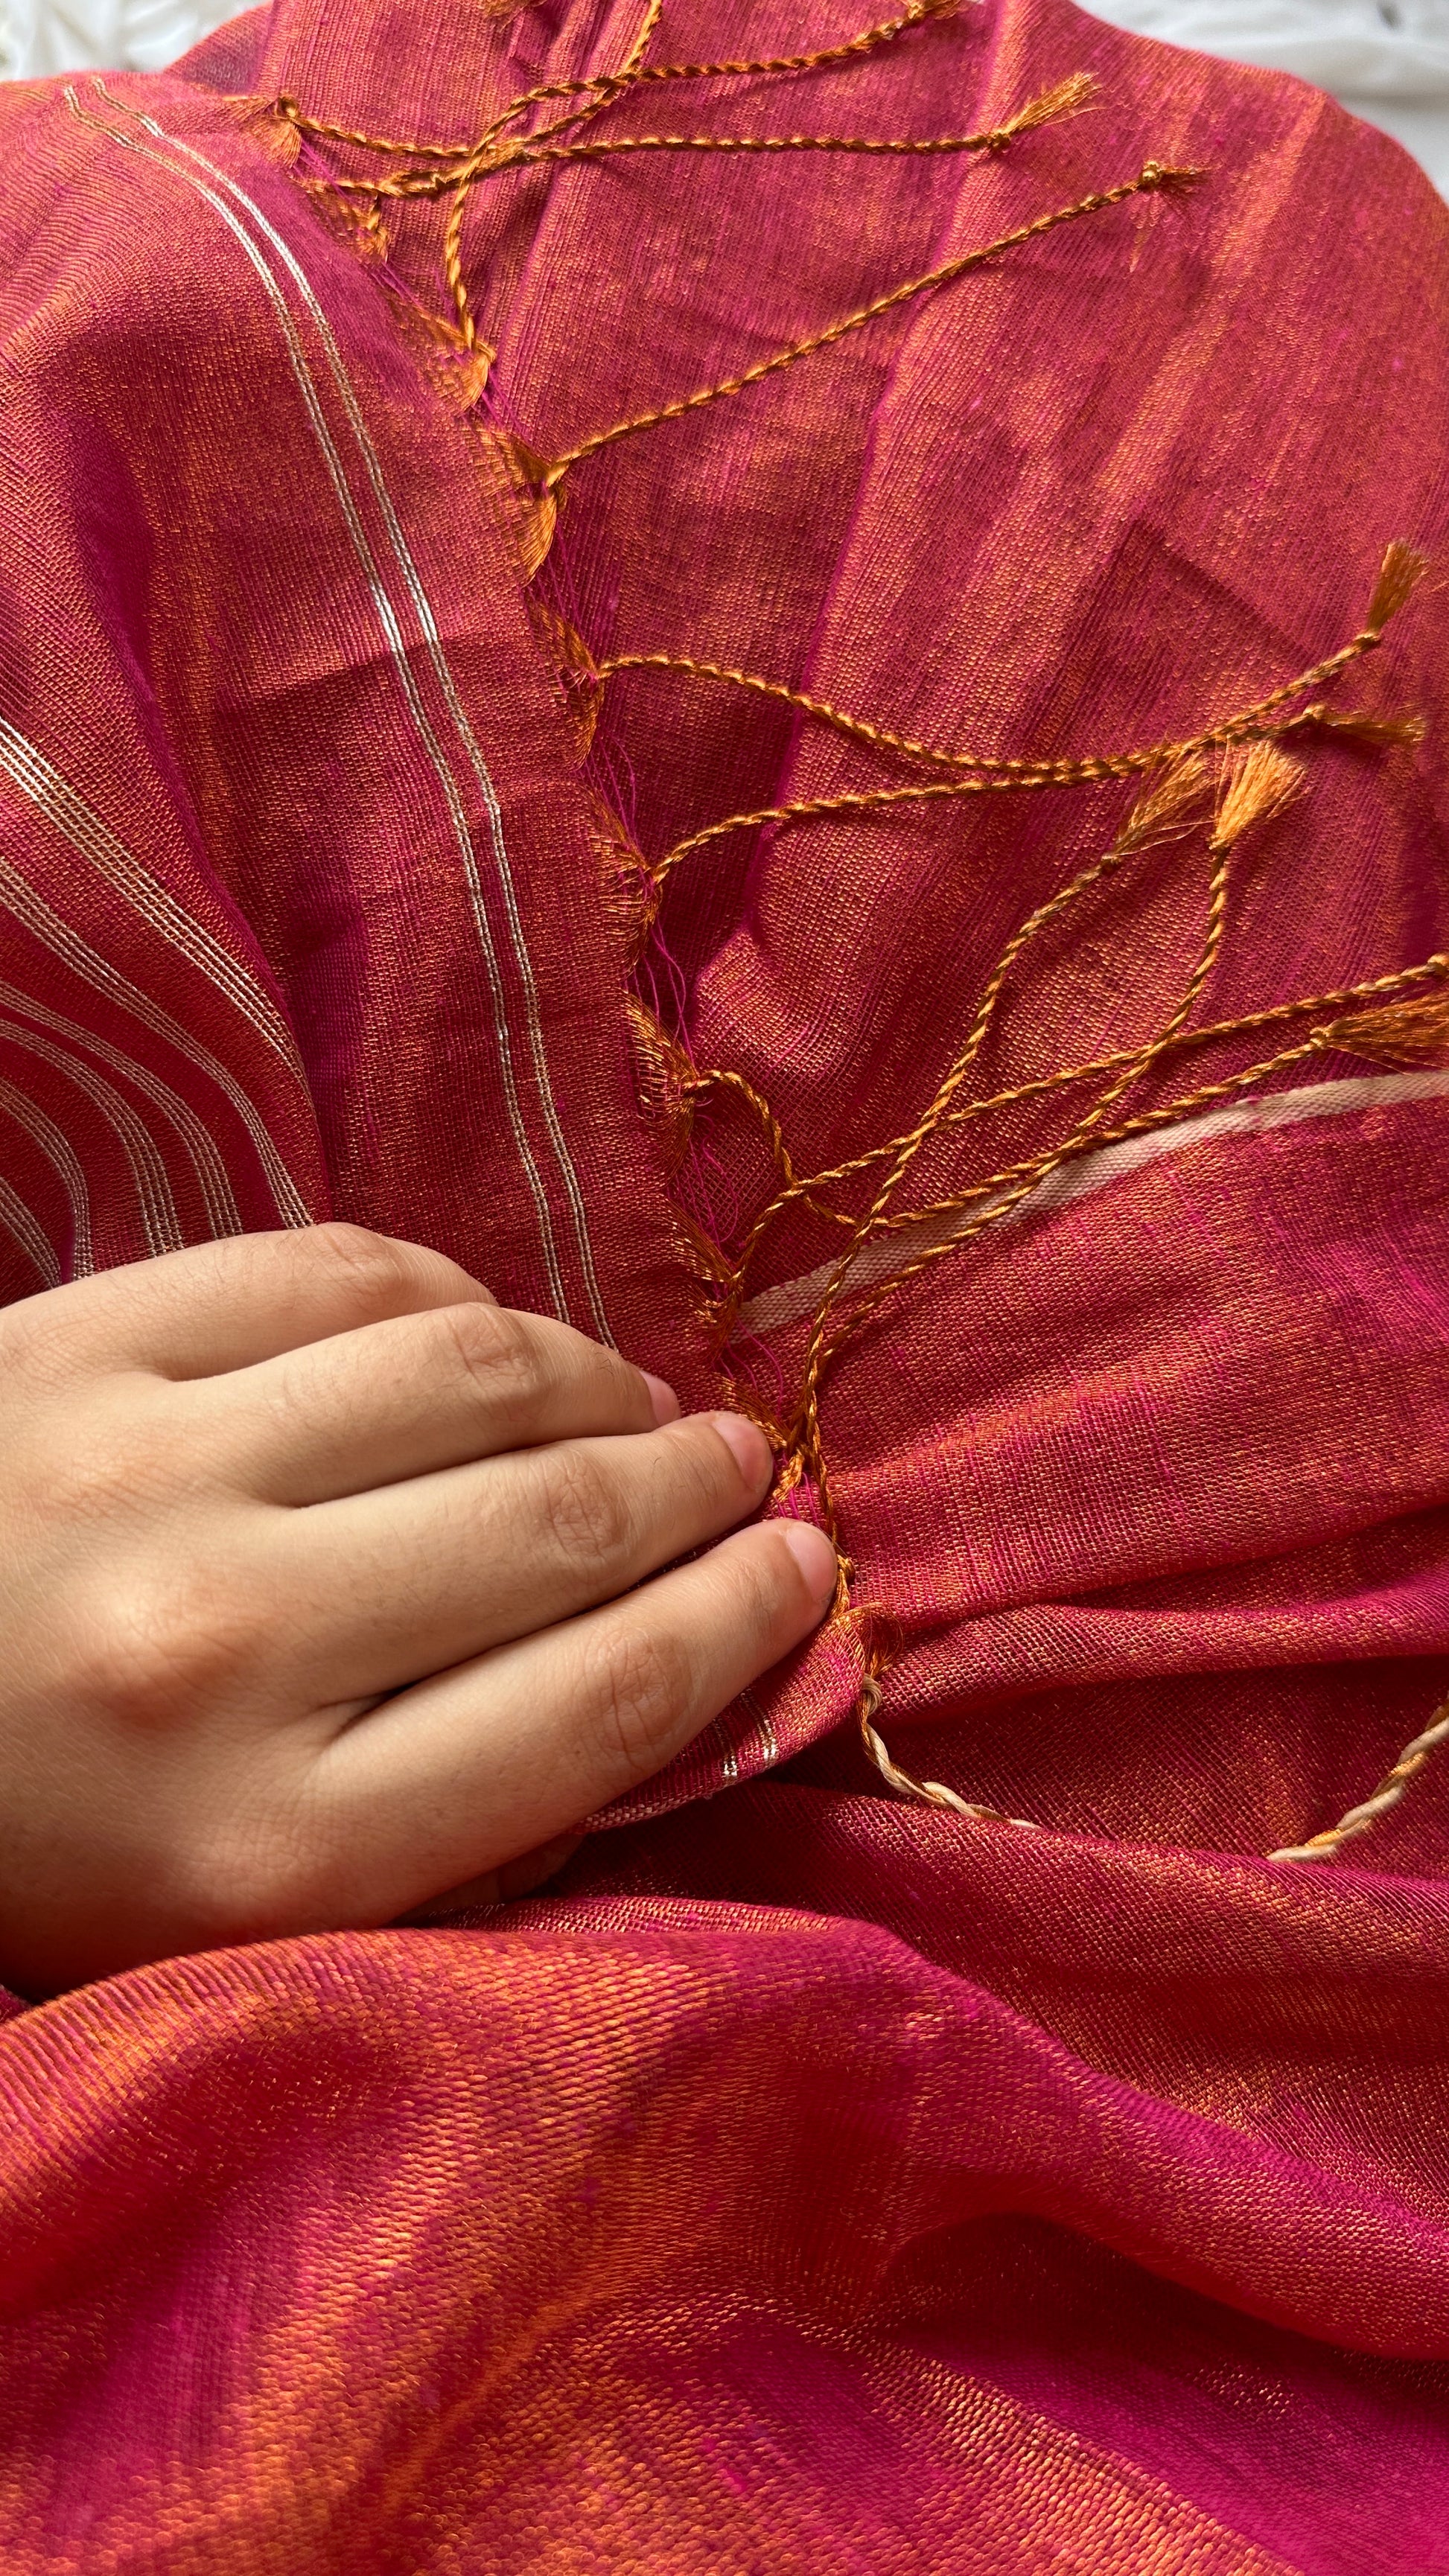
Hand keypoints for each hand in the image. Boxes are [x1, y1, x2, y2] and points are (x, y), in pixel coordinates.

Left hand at [0, 1225, 835, 1994]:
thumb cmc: (23, 1852)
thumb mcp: (226, 1925)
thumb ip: (442, 1825)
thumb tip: (665, 1665)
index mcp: (271, 1851)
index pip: (598, 1705)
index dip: (740, 1623)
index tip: (805, 1570)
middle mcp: (223, 1649)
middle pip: (557, 1527)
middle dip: (692, 1490)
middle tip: (743, 1469)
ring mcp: (139, 1471)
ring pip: (465, 1371)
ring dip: (591, 1381)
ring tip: (629, 1404)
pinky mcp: (68, 1343)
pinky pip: (330, 1273)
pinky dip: (440, 1296)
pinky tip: (471, 1333)